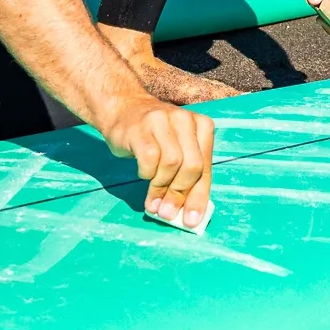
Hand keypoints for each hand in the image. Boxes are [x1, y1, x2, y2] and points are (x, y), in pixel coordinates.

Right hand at [99, 95, 216, 229]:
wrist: (123, 109)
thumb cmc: (155, 136)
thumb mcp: (177, 149)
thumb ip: (185, 175)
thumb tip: (186, 214)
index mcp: (202, 126)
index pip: (205, 168)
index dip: (199, 197)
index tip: (191, 220)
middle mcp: (185, 120)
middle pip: (192, 166)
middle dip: (180, 194)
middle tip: (167, 212)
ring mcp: (163, 121)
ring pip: (171, 164)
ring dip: (161, 187)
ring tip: (153, 200)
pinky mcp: (141, 128)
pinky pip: (149, 159)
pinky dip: (147, 173)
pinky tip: (143, 174)